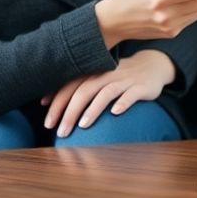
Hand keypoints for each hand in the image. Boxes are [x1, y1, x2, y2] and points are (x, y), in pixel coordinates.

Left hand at [41, 50, 175, 137]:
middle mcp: (106, 74)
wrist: (151, 66)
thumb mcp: (95, 79)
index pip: (70, 86)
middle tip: (61, 132)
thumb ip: (73, 88)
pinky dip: (123, 102)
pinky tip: (115, 113)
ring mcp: (124, 80)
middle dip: (71, 112)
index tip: (47, 121)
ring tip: (83, 125)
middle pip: (84, 91)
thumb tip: (45, 101)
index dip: (57, 102)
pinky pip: (131, 95)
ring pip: (105, 93)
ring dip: (93, 109)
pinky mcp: (140, 87)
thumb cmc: (116, 77)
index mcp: (92, 72)